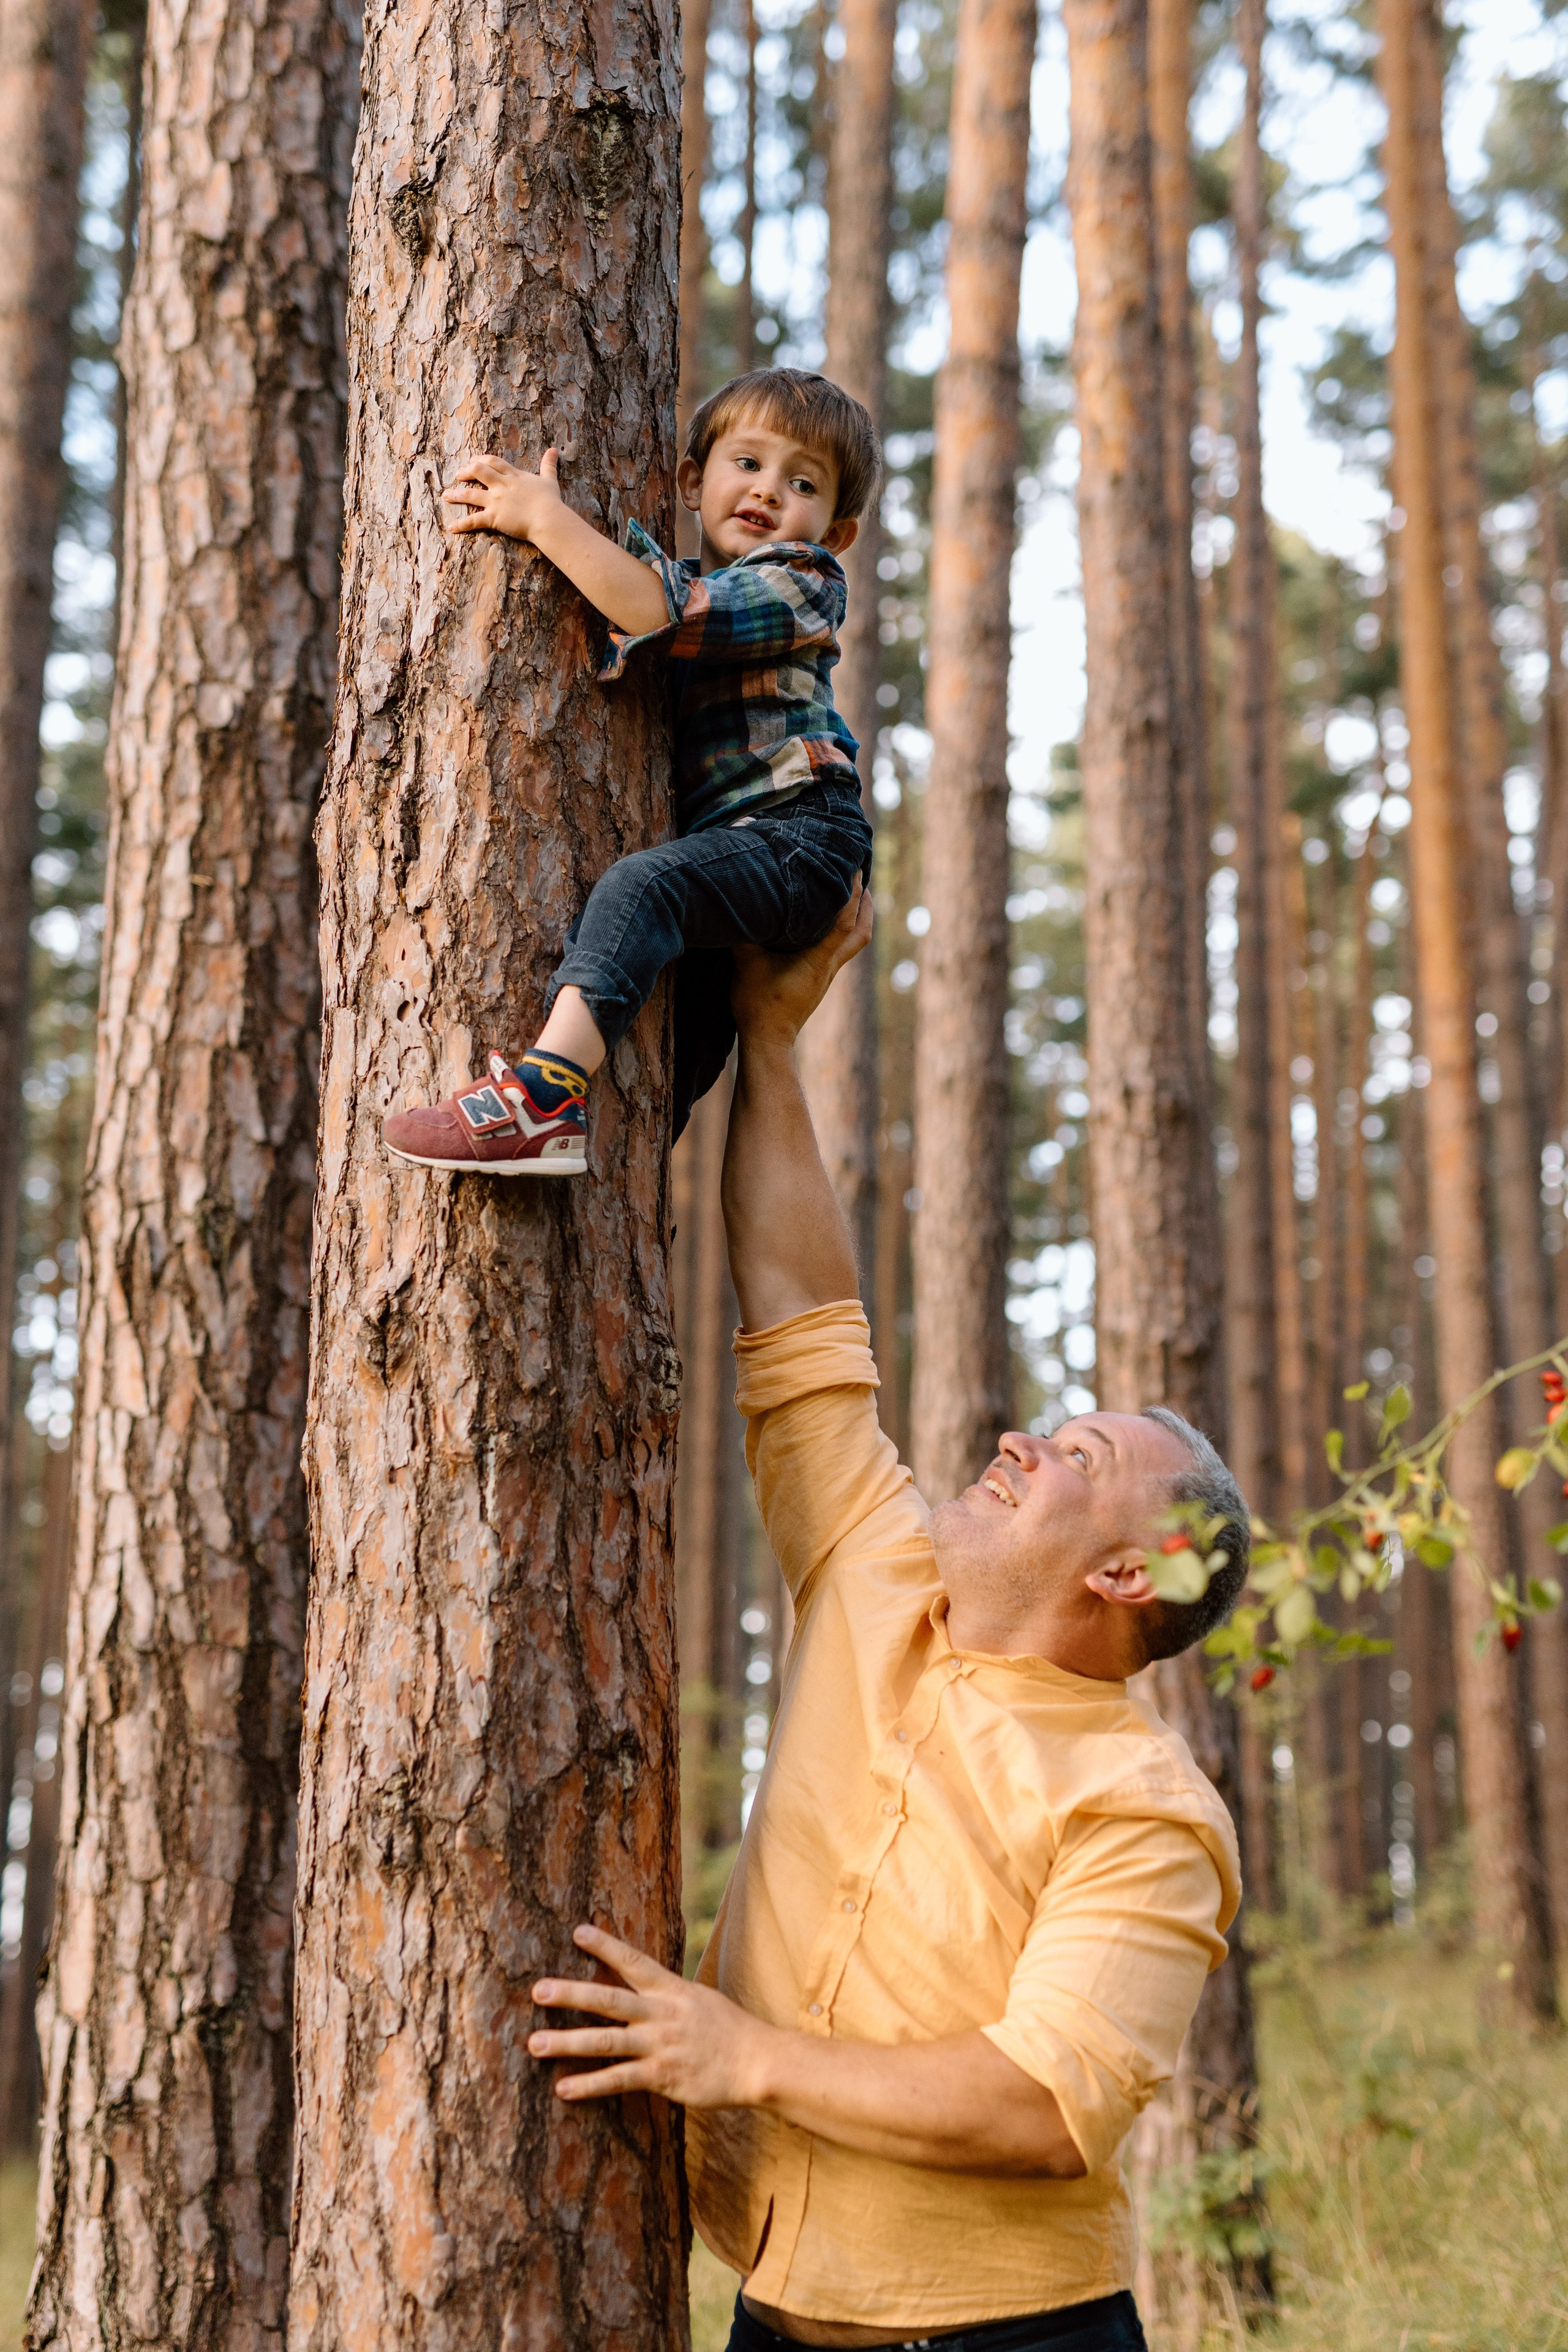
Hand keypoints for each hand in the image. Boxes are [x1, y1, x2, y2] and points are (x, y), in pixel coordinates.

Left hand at [443, 448, 563, 543]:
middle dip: (466, 472)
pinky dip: (461, 524)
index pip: (493, 462)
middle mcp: (501, 486)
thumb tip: (554, 450)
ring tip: (445, 496)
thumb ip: (548, 465)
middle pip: (478, 471)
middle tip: (457, 475)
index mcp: (513, 476)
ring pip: (470, 494)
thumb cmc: (550, 501)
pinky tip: (451, 527)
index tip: (473, 460)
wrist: (548, 518)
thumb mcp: (549, 480)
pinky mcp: (494, 518)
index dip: (481, 459)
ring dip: (456, 495)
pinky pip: (473, 520)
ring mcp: (495, 501)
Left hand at [529, 1923, 777, 2106]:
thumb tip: (641, 1982)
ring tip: (535, 2044)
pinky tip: (563, 2089)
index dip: (605, 1946)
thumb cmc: (727, 2029)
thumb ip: (666, 1994)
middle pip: (608, 2000)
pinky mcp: (662, 2076)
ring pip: (605, 2041)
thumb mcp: (697, 1999)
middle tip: (538, 1991)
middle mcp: (661, 2013)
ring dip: (567, 2042)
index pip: (633, 1961)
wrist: (758, 2061)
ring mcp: (660, 2045)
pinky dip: (589, 2085)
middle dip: (571, 1994)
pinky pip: (619, 2080)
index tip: (578, 1931)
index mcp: (671, 1989)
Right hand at [730, 880, 873, 1048]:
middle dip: (866, 905)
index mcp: (818, 960)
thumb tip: (737, 906)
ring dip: (858, 918)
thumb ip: (744, 934)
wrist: (767, 1040)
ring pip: (854, 943)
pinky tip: (828, 922)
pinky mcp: (819, 981)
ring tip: (852, 895)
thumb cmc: (759, 1004)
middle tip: (862, 879)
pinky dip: (842, 931)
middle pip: (862, 934)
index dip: (854, 896)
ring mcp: (826, 975)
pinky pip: (840, 950)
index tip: (856, 870)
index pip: (846, 923)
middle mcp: (829, 966)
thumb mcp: (747, 964)